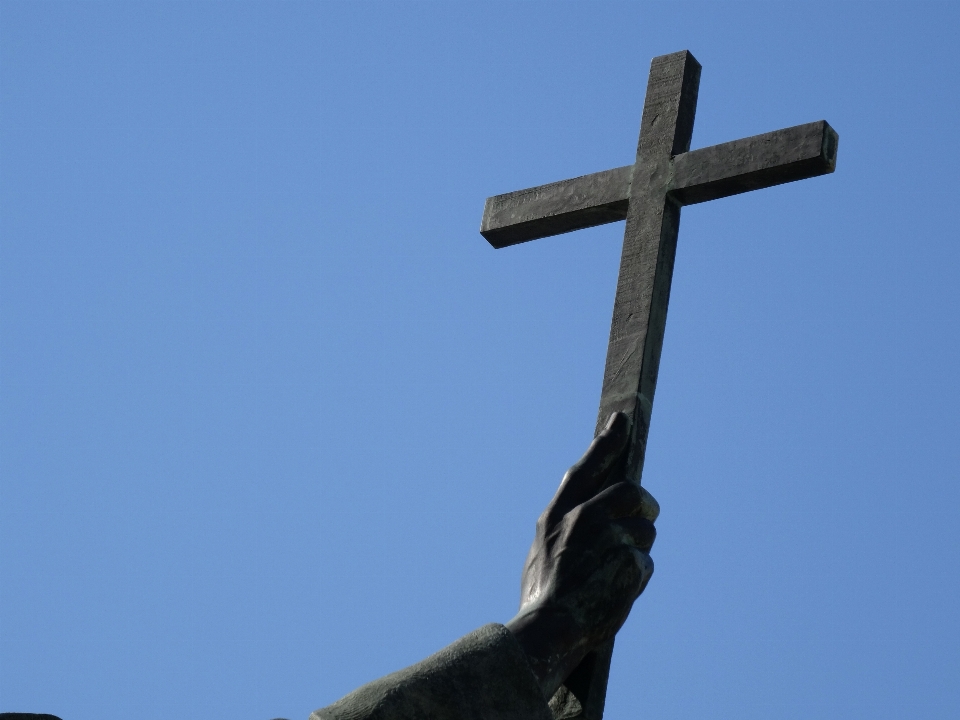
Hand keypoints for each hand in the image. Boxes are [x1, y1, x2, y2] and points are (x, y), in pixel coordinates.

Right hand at [505, 412, 658, 699]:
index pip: (586, 468)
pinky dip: (636, 579)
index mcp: (557, 513)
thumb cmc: (543, 594)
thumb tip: (591, 504)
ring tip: (611, 575)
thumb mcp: (541, 548)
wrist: (548, 631)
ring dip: (637, 552)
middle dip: (643, 508)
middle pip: (631, 493)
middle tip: (645, 519)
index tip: (621, 420)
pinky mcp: (628, 563)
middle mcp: (583, 518)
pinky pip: (645, 564)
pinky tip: (615, 592)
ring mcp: (607, 539)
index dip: (606, 443)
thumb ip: (565, 522)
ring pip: (644, 533)